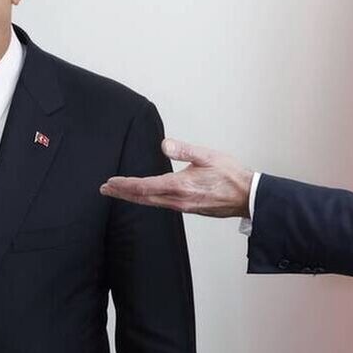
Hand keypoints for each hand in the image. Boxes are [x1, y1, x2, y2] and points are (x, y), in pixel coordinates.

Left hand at [100, 138, 252, 217]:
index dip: (125, 185)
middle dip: (123, 193)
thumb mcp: (208, 156)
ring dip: (133, 197)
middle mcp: (179, 200)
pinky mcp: (189, 209)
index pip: (145, 187)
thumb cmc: (231, 176)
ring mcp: (183, 207)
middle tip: (105, 190)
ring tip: (120, 192)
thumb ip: (184, 150)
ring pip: (152, 203)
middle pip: (143, 198)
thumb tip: (163, 144)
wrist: (247, 197)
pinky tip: (145, 196)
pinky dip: (148, 200)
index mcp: (180, 186)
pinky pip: (162, 205)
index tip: (110, 183)